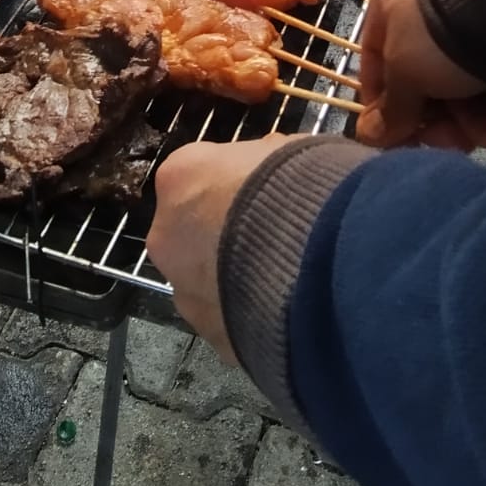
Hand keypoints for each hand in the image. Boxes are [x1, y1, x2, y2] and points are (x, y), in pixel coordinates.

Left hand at [148, 135, 297, 358]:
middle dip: (223, 234)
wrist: (318, 260)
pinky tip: (287, 309)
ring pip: (205, 280)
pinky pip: (230, 320)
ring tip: (283, 277)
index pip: (195, 174)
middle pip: (190, 230)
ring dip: (233, 278)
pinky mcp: (211, 336)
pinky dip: (250, 315)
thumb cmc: (298, 188)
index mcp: (180, 177)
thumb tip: (270, 170)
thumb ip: (262, 160)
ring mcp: (184, 292)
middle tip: (269, 234)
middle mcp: (167, 235)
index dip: (230, 182)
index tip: (260, 188)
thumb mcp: (283, 150)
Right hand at [356, 0, 485, 152]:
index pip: (376, 69)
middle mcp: (425, 19)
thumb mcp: (405, 73)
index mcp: (389, 10)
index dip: (386, 110)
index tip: (403, 142)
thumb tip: (370, 137)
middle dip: (447, 125)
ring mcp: (466, 32)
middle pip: (425, 90)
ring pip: (464, 95)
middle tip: (463, 144)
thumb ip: (390, 109)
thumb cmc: (439, 38)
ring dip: (481, 126)